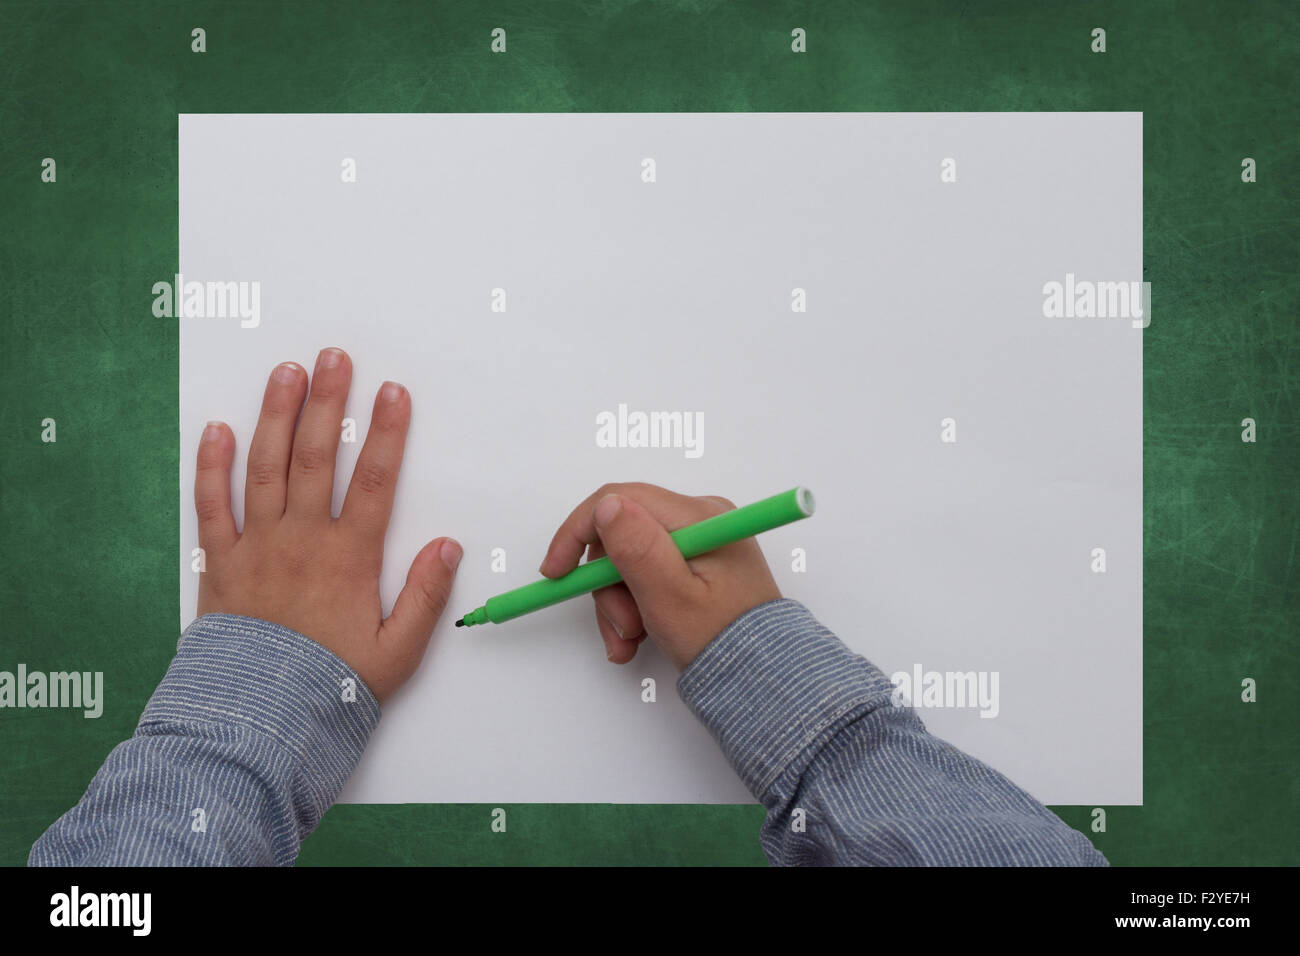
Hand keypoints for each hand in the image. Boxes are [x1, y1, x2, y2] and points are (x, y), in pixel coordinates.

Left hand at [192, 347, 460, 702]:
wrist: (261, 719)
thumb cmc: (332, 685)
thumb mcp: (399, 651)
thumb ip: (426, 595)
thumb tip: (448, 545)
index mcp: (349, 557)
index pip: (375, 480)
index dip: (386, 431)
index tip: (392, 391)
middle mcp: (303, 539)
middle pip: (318, 457)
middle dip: (328, 401)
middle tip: (334, 356)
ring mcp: (258, 546)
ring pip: (266, 467)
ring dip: (276, 415)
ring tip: (286, 372)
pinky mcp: (221, 562)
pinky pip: (212, 506)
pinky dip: (212, 466)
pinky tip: (218, 430)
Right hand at [539, 483, 780, 669]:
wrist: (762, 678)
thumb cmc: (723, 641)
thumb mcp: (671, 597)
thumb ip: (638, 548)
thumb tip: (607, 505)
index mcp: (699, 518)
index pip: (621, 499)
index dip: (578, 532)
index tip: (556, 574)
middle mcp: (700, 520)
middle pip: (622, 534)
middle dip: (607, 584)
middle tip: (620, 627)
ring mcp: (698, 542)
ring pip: (628, 559)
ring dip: (618, 604)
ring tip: (630, 641)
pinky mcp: (695, 565)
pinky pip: (647, 574)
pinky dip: (634, 606)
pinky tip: (638, 639)